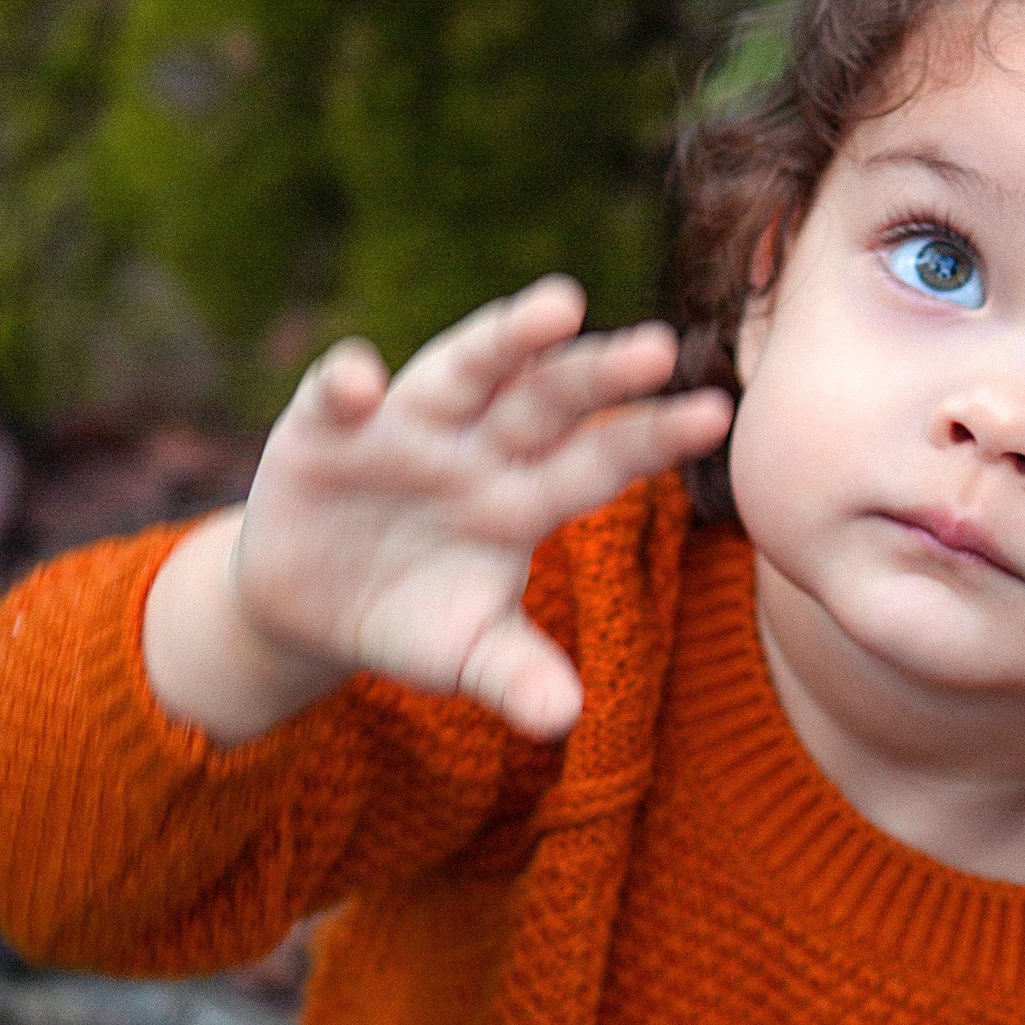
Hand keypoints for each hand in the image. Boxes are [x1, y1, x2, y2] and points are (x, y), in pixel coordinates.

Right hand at [142, 277, 731, 741]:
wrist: (309, 607)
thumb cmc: (412, 618)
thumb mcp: (464, 655)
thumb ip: (514, 676)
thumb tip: (564, 718)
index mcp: (526, 497)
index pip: (601, 462)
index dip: (654, 439)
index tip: (716, 415)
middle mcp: (480, 445)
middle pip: (548, 400)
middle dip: (599, 373)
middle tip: (659, 346)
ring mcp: (408, 426)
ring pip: (464, 369)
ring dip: (506, 339)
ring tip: (560, 306)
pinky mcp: (327, 423)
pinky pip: (338, 391)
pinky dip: (346, 383)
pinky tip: (360, 385)